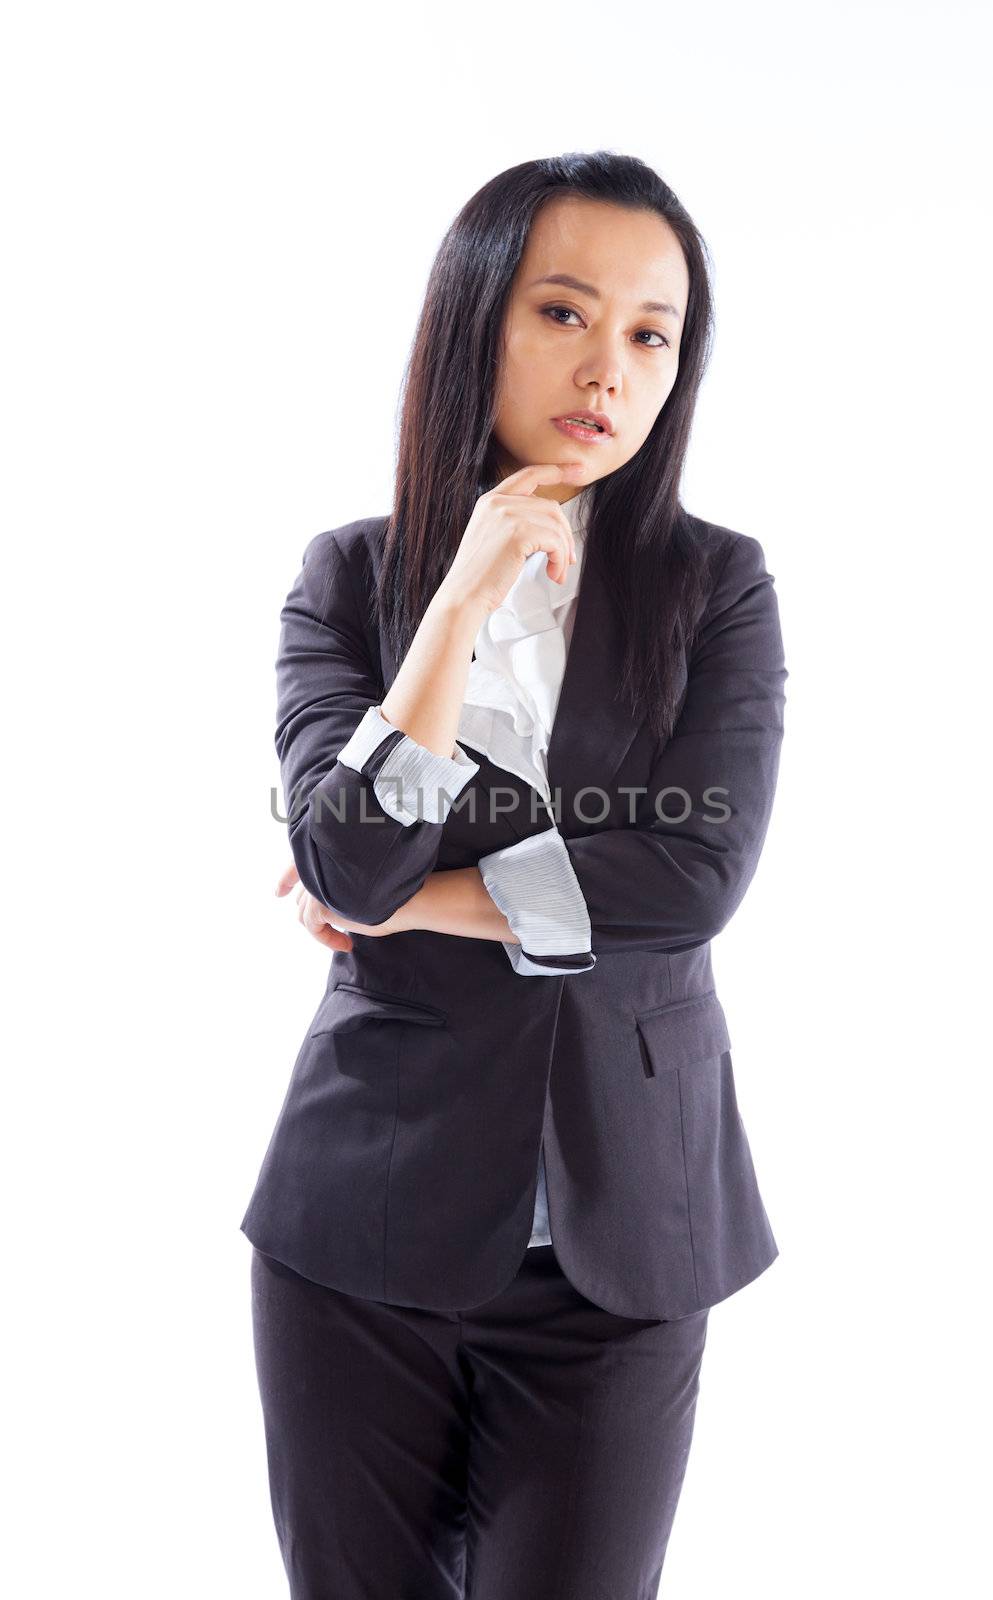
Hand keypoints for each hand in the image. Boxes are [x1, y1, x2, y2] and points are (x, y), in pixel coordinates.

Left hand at [276, 861, 416, 946]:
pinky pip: (312, 927)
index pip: (298, 864)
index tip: (279, 892)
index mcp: (330, 853)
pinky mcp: (318, 904)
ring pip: (304, 912)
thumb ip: (342, 886)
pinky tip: (346, 944)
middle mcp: (319, 864)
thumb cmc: (397, 892)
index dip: (287, 878)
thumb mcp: (363, 885)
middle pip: (303, 895)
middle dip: (311, 913)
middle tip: (330, 932)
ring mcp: (316, 883)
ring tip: (345, 939)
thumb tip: (328, 904)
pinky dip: (326, 939)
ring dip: (322, 929)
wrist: (410, 897)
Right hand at [439, 461, 585, 615]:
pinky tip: (553, 574)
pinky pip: (555, 541)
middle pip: (550, 506)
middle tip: (568, 558)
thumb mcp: (493, 539)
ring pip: (556, 525)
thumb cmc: (479, 577)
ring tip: (558, 571)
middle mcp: (498, 502)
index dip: (556, 470)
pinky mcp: (518, 533)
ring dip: (563, 551)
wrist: (463, 596)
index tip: (577, 470)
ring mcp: (508, 515)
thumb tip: (552, 528)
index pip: (529, 475)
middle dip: (565, 533)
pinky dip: (559, 560)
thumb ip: (515, 523)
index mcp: (490, 501)